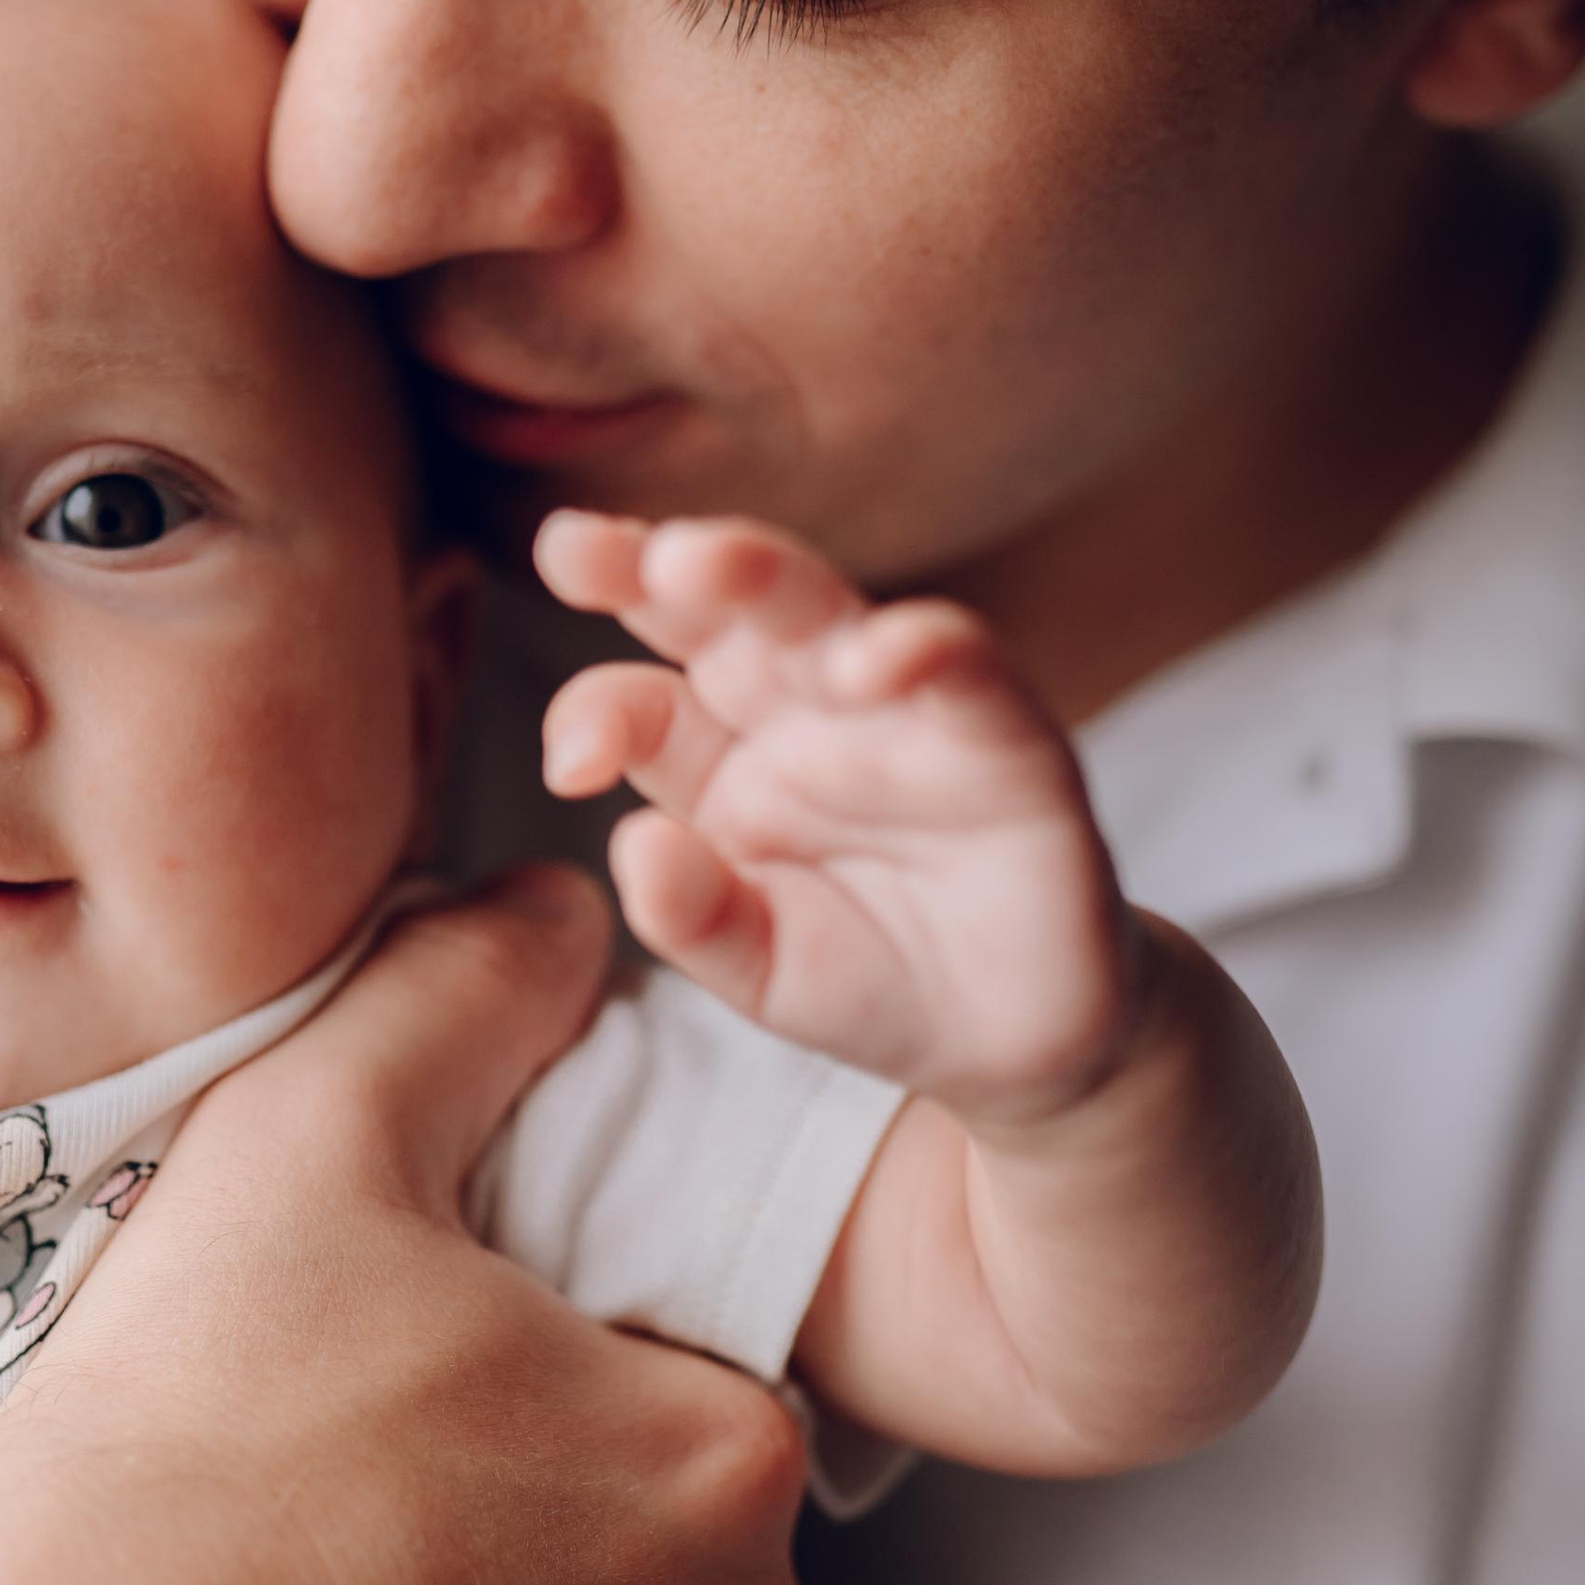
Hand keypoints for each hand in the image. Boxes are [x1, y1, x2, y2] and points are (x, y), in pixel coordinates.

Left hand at [537, 510, 1140, 1124]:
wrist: (1013, 1037)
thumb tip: (635, 844)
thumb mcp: (759, 970)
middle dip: (651, 568)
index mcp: (720, 759)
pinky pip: (967, 672)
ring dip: (765, 574)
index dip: (595, 713)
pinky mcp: (1005, 738)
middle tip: (570, 548)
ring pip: (829, 611)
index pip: (640, 702)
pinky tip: (876, 658)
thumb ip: (692, 917)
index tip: (573, 763)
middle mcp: (801, 710)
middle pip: (721, 614)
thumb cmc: (871, 982)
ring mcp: (901, 709)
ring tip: (699, 563)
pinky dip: (926, 652)